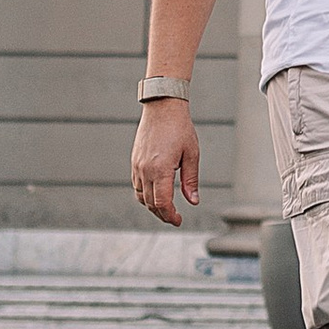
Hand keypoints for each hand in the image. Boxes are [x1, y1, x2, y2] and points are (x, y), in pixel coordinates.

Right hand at [131, 94, 199, 224]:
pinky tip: (156, 194)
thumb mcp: (191, 154)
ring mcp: (137, 166)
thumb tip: (193, 201)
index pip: (162, 203)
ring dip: (153, 206)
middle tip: (175, 218)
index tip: (179, 221)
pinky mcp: (134, 161)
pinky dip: (145, 195)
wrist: (162, 107)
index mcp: (160, 169)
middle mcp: (145, 170)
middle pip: (150, 203)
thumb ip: (191, 180)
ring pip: (141, 196)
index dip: (170, 216)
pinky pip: (137, 186)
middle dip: (163, 214)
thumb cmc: (180, 128)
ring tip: (167, 209)